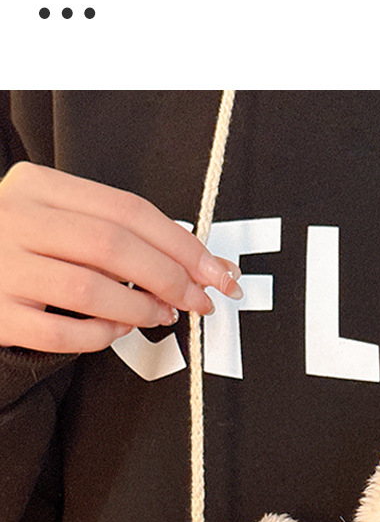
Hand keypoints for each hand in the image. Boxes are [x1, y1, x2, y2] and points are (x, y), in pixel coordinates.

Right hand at [0, 161, 242, 352]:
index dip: (182, 243)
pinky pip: (63, 334)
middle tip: (199, 299)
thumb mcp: (55, 216)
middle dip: (171, 277)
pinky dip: (101, 335)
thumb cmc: (20, 245)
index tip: (216, 271)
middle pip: (114, 246)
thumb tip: (198, 264)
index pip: (127, 209)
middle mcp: (16, 220)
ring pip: (91, 290)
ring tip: (160, 314)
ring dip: (141, 307)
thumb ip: (114, 230)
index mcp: (37, 185)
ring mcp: (3, 268)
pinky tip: (117, 328)